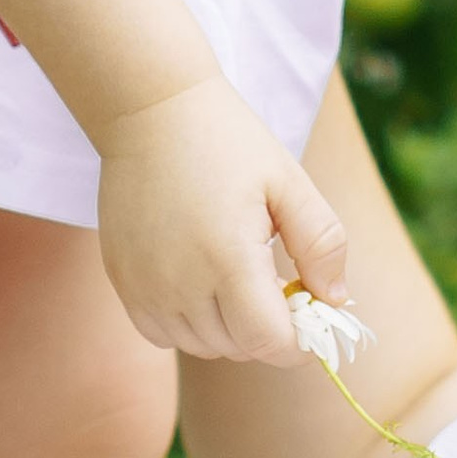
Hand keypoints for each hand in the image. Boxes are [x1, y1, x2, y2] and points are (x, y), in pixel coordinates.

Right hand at [96, 75, 350, 362]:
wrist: (150, 110)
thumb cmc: (228, 142)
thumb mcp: (289, 183)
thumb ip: (321, 244)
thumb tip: (334, 301)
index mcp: (227, 258)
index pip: (268, 343)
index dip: (300, 344)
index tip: (312, 318)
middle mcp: (179, 283)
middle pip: (237, 347)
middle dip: (269, 330)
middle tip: (281, 287)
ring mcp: (144, 285)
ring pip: (200, 345)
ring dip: (229, 329)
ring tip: (241, 279)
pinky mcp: (121, 280)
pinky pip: (161, 332)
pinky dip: (189, 324)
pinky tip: (203, 283)